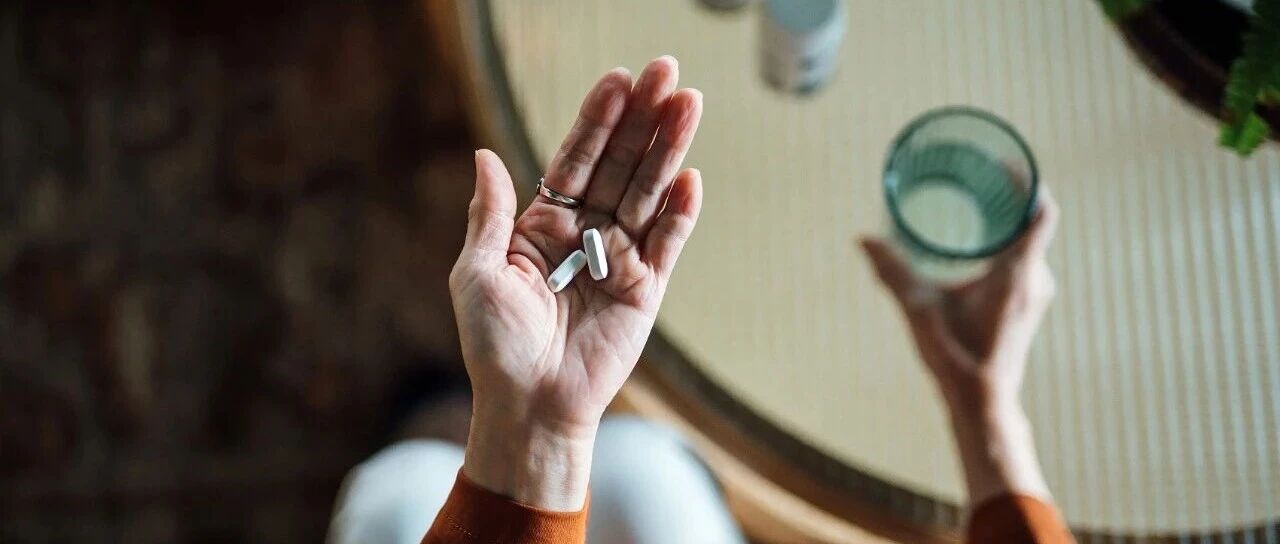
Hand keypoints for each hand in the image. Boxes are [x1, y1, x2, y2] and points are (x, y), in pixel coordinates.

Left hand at [449, 57, 701, 509]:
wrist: (529, 404)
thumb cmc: (494, 345)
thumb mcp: (476, 273)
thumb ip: (491, 214)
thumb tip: (486, 155)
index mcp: (542, 225)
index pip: (576, 159)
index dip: (597, 120)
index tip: (618, 79)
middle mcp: (584, 234)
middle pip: (619, 164)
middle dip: (643, 119)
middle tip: (668, 72)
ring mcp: (618, 259)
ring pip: (647, 193)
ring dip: (668, 150)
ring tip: (689, 104)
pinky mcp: (644, 290)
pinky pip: (666, 244)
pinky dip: (679, 212)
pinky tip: (690, 177)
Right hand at [861, 188, 1058, 505]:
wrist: (982, 401)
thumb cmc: (955, 357)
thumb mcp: (919, 309)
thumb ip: (892, 272)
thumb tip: (863, 238)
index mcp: (1017, 273)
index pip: (1039, 212)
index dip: (1027, 182)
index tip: (1004, 163)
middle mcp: (1035, 279)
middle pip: (1034, 221)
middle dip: (1011, 195)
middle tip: (982, 173)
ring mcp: (1035, 293)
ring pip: (1030, 241)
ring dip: (1009, 219)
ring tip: (979, 199)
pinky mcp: (1027, 305)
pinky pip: (1026, 259)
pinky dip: (1008, 241)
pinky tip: (982, 240)